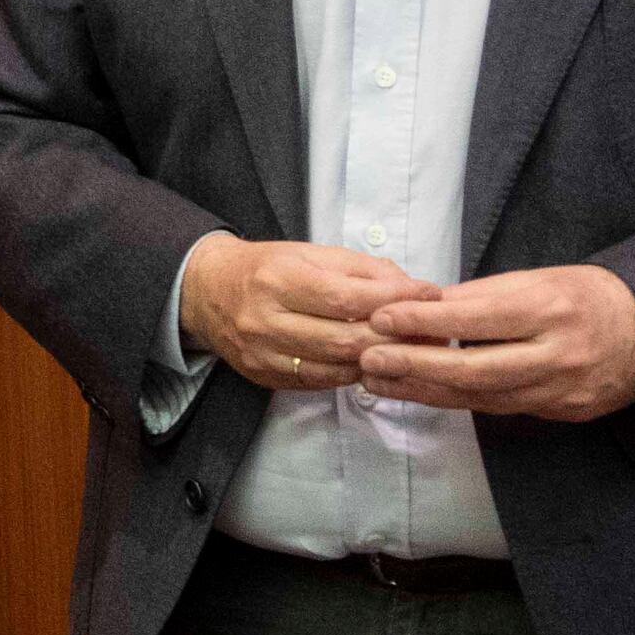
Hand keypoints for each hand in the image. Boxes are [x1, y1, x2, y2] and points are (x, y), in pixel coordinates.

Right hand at [177, 233, 421, 395]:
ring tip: (404, 348)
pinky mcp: (264, 376)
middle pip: (344, 340)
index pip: (345, 297)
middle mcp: (266, 319)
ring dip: (377, 360)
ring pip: (335, 368)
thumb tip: (411, 289)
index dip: (392, 300)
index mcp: (278, 279)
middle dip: (392, 337)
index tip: (428, 294)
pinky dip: (350, 373)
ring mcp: (263, 353)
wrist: (206, 291)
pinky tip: (367, 360)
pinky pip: (319, 382)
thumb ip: (362, 269)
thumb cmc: (267, 267)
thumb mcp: (311, 252)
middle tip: (424, 329)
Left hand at [354, 265, 634, 422]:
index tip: (382, 318)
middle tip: (368, 358)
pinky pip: (496, 408)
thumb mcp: (541, 279)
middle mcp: (556, 353)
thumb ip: (485, 295)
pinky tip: (418, 392)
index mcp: (552, 308)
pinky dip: (453, 400)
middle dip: (415, 366)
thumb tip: (425, 305)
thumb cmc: (587, 297)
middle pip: (475, 368)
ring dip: (423, 390)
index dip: (426, 320)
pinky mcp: (558, 412)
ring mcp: (560, 390)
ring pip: (480, 397)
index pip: (478, 317)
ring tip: (378, 379)